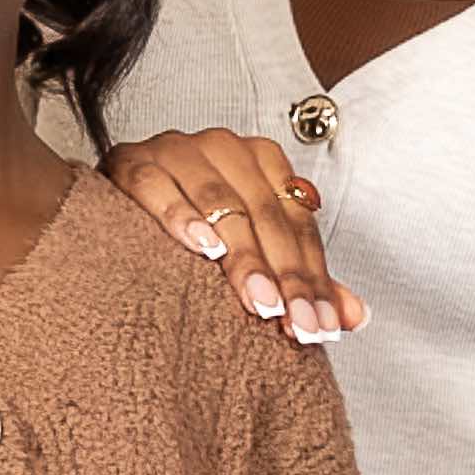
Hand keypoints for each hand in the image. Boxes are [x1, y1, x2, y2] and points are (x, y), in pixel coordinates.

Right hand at [101, 127, 365, 342]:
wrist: (118, 212)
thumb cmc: (199, 233)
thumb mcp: (255, 255)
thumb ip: (302, 280)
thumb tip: (356, 317)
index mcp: (264, 161)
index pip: (298, 223)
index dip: (313, 278)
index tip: (321, 328)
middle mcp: (226, 147)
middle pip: (266, 214)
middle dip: (283, 275)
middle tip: (292, 323)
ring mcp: (177, 149)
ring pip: (220, 200)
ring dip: (242, 254)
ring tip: (259, 300)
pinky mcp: (131, 160)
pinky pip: (158, 184)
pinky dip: (180, 214)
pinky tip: (200, 246)